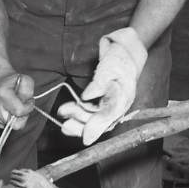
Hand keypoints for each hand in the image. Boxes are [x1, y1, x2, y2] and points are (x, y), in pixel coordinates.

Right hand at [0, 70, 35, 129]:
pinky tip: (11, 110)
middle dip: (23, 116)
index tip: (29, 101)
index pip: (19, 111)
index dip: (28, 107)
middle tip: (23, 106)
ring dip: (18, 117)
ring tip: (16, 106)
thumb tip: (27, 103)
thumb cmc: (13, 81)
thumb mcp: (25, 80)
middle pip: (16, 124)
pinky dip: (12, 120)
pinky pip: (8, 126)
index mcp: (2, 94)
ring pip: (13, 126)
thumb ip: (28, 91)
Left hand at [57, 28, 146, 144]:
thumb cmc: (120, 58)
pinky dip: (79, 114)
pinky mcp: (103, 102)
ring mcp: (110, 105)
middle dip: (80, 122)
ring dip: (77, 118)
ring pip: (93, 119)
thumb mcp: (110, 67)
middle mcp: (117, 106)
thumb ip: (99, 83)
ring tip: (63, 112)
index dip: (96, 127)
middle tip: (64, 117)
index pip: (108, 117)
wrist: (126, 50)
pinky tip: (69, 112)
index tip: (85, 137)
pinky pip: (90, 114)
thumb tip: (87, 97)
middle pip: (99, 122)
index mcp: (123, 99)